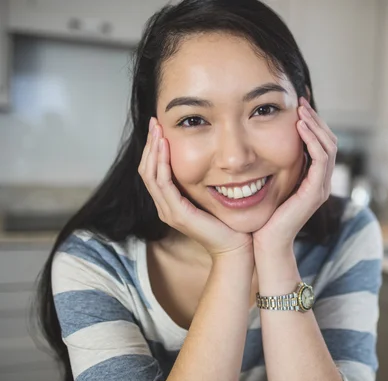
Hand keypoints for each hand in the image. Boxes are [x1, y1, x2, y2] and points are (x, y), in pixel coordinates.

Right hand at [138, 118, 252, 260]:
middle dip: (150, 144)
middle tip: (154, 122)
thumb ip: (205, 180)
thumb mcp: (213, 195)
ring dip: (153, 150)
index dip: (153, 148)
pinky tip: (165, 147)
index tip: (159, 126)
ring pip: (150, 174)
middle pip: (146, 170)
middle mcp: (165, 206)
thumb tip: (210, 158)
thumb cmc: (229, 223)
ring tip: (157, 130)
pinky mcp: (177, 214)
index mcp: (171, 202)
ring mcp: (168, 211)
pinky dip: (162, 163)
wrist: (235, 247)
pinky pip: (163, 184)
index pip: (153, 170)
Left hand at [253, 97, 336, 251]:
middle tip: (301, 101)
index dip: (313, 124)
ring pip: (328, 147)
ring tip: (301, 109)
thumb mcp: (271, 185)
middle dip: (316, 120)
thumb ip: (276, 167)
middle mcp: (321, 182)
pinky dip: (312, 140)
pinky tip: (300, 127)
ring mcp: (321, 187)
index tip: (298, 106)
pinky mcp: (315, 192)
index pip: (321, 145)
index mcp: (313, 180)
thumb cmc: (265, 217)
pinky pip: (320, 159)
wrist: (267, 244)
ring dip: (315, 125)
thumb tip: (264, 145)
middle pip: (329, 142)